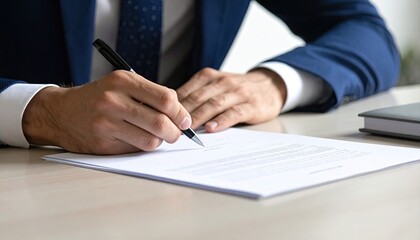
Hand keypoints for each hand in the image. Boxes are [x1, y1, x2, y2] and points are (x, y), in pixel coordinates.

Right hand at [22, 70, 191, 153]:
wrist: (61, 112)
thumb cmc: (98, 98)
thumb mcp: (121, 84)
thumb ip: (149, 95)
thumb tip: (181, 116)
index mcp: (123, 80)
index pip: (166, 98)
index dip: (181, 113)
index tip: (185, 120)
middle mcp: (114, 100)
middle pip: (161, 122)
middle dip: (175, 132)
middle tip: (176, 134)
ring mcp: (106, 122)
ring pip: (151, 140)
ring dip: (160, 142)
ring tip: (157, 137)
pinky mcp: (102, 142)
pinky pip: (135, 149)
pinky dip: (143, 146)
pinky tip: (138, 139)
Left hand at [177, 68, 286, 131]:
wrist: (270, 85)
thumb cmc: (236, 90)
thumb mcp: (215, 85)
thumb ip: (195, 95)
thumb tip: (168, 112)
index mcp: (208, 76)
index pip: (185, 91)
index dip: (171, 107)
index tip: (161, 121)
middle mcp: (221, 82)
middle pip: (197, 98)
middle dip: (181, 115)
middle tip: (169, 130)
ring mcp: (237, 92)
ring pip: (213, 105)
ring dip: (198, 118)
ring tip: (187, 131)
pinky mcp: (251, 105)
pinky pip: (234, 113)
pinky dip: (221, 121)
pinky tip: (211, 129)